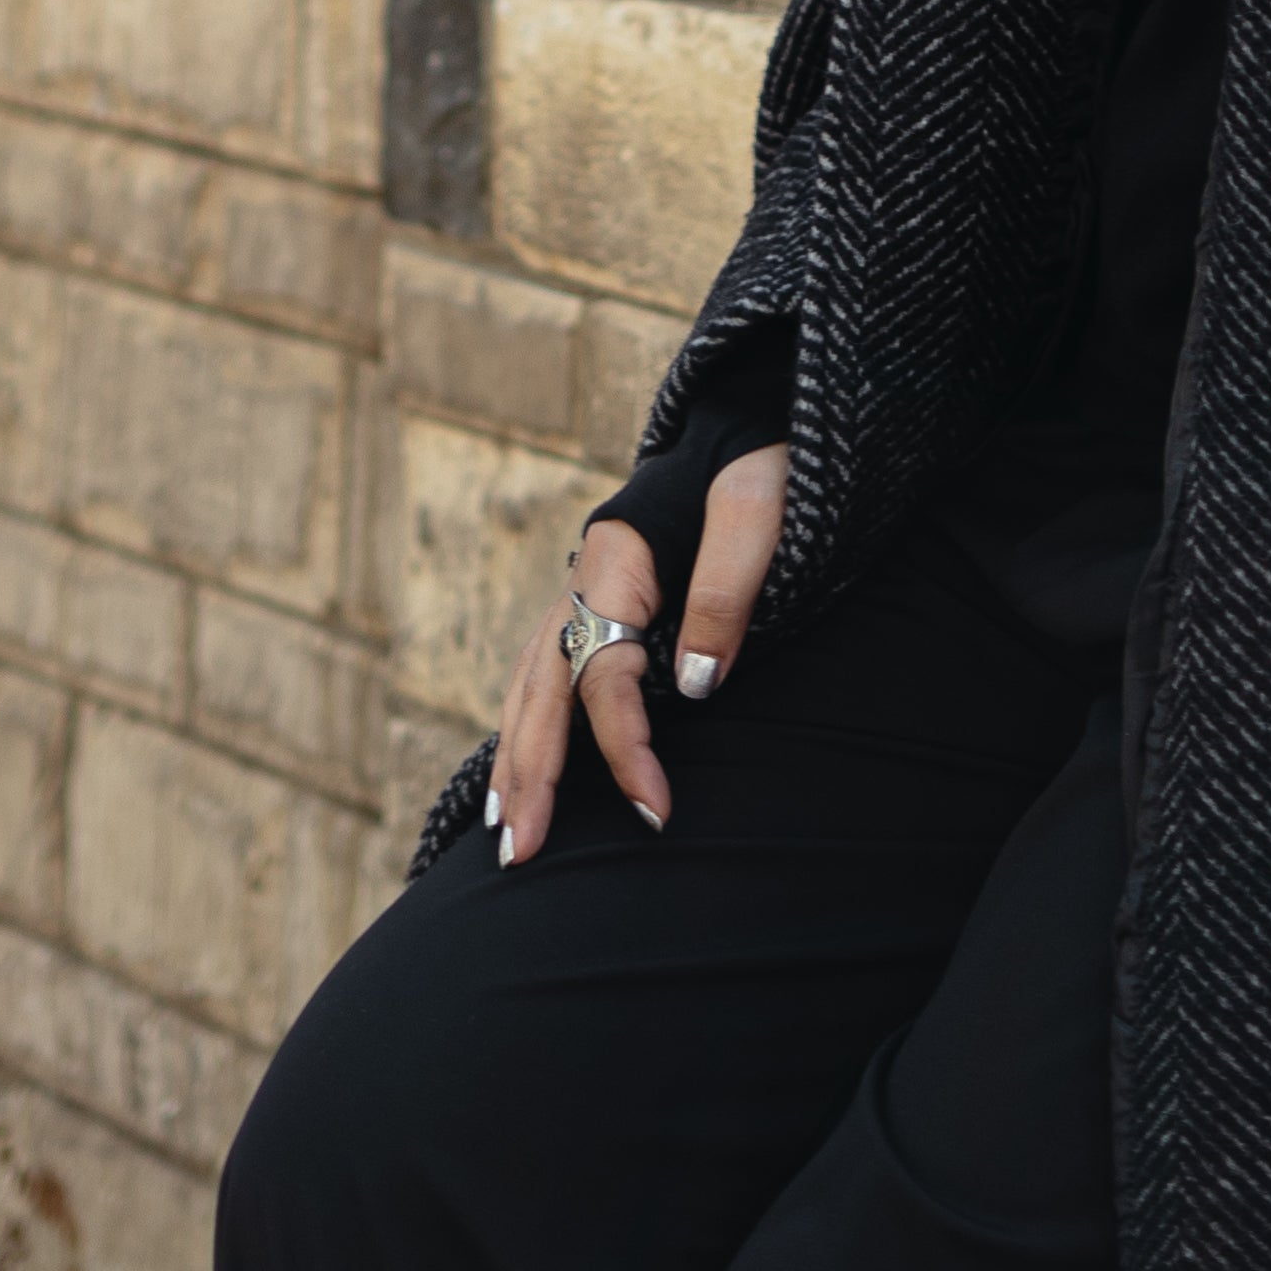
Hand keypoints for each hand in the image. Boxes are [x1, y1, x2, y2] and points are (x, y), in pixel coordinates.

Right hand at [484, 443, 792, 867]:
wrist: (758, 417)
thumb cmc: (766, 461)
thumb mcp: (760, 510)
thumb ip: (726, 592)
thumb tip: (692, 686)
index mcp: (618, 558)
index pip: (604, 675)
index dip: (625, 747)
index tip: (656, 809)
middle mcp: (587, 576)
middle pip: (542, 687)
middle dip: (529, 773)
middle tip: (520, 853)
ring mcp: (588, 588)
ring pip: (533, 682)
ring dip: (516, 756)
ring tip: (504, 828)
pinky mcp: (604, 600)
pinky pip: (549, 670)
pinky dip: (529, 723)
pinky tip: (523, 766)